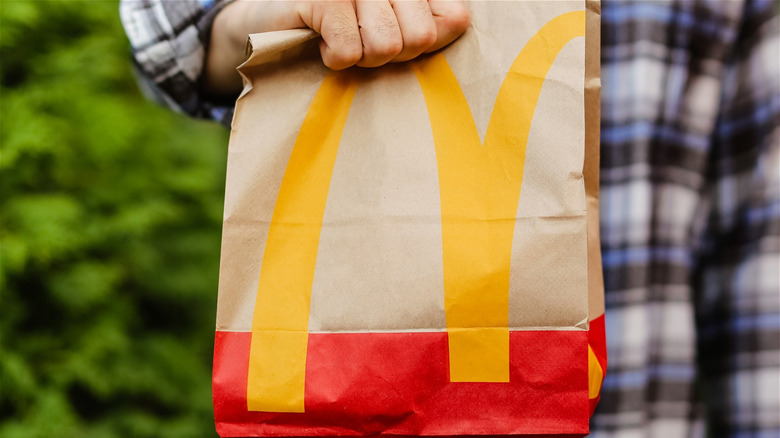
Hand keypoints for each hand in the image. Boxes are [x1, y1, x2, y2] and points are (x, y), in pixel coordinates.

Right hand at [204, 0, 470, 94]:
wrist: (270, 19)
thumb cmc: (341, 22)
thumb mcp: (392, 22)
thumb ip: (431, 21)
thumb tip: (455, 23)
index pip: (453, 18)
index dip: (425, 42)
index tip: (398, 36)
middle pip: (420, 38)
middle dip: (393, 54)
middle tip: (365, 41)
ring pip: (386, 47)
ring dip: (363, 58)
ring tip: (344, 41)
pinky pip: (349, 51)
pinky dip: (335, 59)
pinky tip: (322, 42)